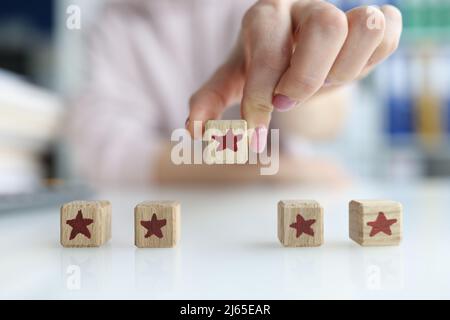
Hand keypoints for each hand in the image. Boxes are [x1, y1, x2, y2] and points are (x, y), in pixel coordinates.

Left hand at [187, 0, 401, 151]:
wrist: (296, 53)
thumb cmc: (263, 66)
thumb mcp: (234, 78)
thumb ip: (211, 98)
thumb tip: (194, 130)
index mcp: (265, 16)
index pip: (268, 48)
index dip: (262, 94)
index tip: (254, 130)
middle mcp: (304, 7)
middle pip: (325, 26)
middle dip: (308, 77)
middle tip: (288, 102)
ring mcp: (342, 10)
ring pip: (363, 26)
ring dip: (344, 71)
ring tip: (322, 83)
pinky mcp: (373, 20)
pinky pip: (390, 30)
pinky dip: (375, 57)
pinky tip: (347, 71)